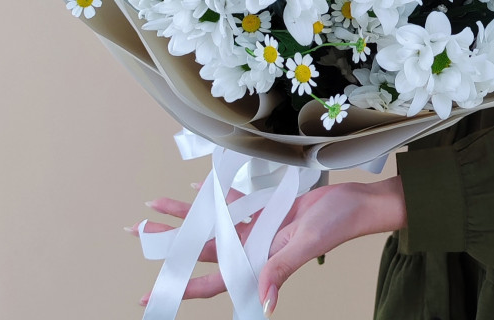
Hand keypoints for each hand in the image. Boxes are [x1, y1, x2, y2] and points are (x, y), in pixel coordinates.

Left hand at [127, 176, 406, 315]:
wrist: (355, 202)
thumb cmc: (337, 224)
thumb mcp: (306, 244)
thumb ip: (281, 270)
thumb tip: (262, 304)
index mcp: (261, 262)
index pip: (213, 280)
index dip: (181, 288)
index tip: (149, 295)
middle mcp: (254, 248)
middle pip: (202, 249)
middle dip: (170, 243)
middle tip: (138, 233)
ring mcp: (259, 229)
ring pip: (213, 223)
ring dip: (185, 215)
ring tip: (155, 207)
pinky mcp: (268, 210)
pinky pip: (236, 204)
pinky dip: (217, 197)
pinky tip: (199, 190)